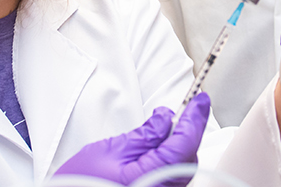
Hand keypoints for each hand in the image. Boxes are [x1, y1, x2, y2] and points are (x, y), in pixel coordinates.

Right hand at [53, 93, 210, 185]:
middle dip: (189, 131)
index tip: (200, 100)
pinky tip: (164, 146)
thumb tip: (165, 118)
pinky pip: (174, 177)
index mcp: (145, 179)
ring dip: (182, 144)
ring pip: (183, 168)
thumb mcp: (109, 151)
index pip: (182, 146)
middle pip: (187, 158)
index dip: (194, 120)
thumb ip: (143, 136)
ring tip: (171, 126)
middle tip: (189, 108)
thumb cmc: (80, 181)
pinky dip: (174, 158)